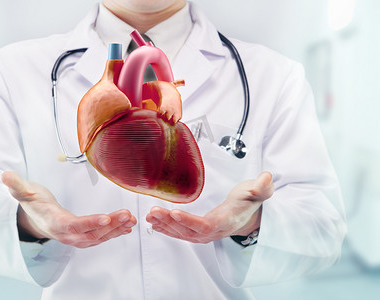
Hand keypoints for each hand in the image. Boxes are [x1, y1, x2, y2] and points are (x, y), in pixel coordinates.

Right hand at [1, 171, 136, 247]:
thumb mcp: (24, 193)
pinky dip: (114, 232)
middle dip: (110, 226)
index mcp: (54, 223)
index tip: (105, 218)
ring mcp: (76, 237)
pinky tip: (127, 227)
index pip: (73, 225)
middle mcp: (67, 234)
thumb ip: (16, 186)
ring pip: (98, 237)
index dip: (89, 223)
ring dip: (116, 229)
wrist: (35, 218)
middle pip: (90, 233)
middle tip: (127, 215)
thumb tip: (5, 176)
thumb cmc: (33, 204)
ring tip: (131, 220)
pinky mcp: (83, 236)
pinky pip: (100, 237)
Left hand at [146, 172, 273, 242]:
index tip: (175, 213)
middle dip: (170, 222)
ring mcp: (204, 234)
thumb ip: (261, 187)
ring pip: (182, 233)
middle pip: (189, 231)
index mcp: (226, 221)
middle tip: (155, 211)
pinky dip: (166, 228)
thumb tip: (266, 178)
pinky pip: (180, 233)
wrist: (247, 215)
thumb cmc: (248, 202)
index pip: (206, 225)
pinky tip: (154, 223)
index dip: (191, 221)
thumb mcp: (257, 192)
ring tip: (150, 215)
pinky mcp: (197, 232)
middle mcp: (213, 231)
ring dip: (164, 225)